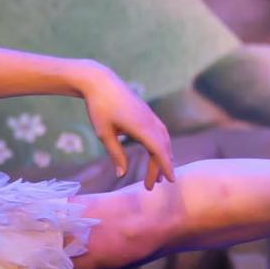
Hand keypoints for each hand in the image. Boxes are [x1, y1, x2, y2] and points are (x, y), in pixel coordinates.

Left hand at [77, 63, 175, 188]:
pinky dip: (161, 145)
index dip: (166, 166)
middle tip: (151, 186)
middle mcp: (149, 121)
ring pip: (163, 140)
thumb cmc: (99, 107)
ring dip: (162, 156)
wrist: (100, 82)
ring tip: (159, 174)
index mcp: (141, 127)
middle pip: (161, 148)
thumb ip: (115, 154)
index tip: (171, 181)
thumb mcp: (104, 134)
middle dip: (159, 167)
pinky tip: (157, 153)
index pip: (158, 150)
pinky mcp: (146, 113)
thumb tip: (122, 174)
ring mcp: (149, 116)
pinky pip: (159, 132)